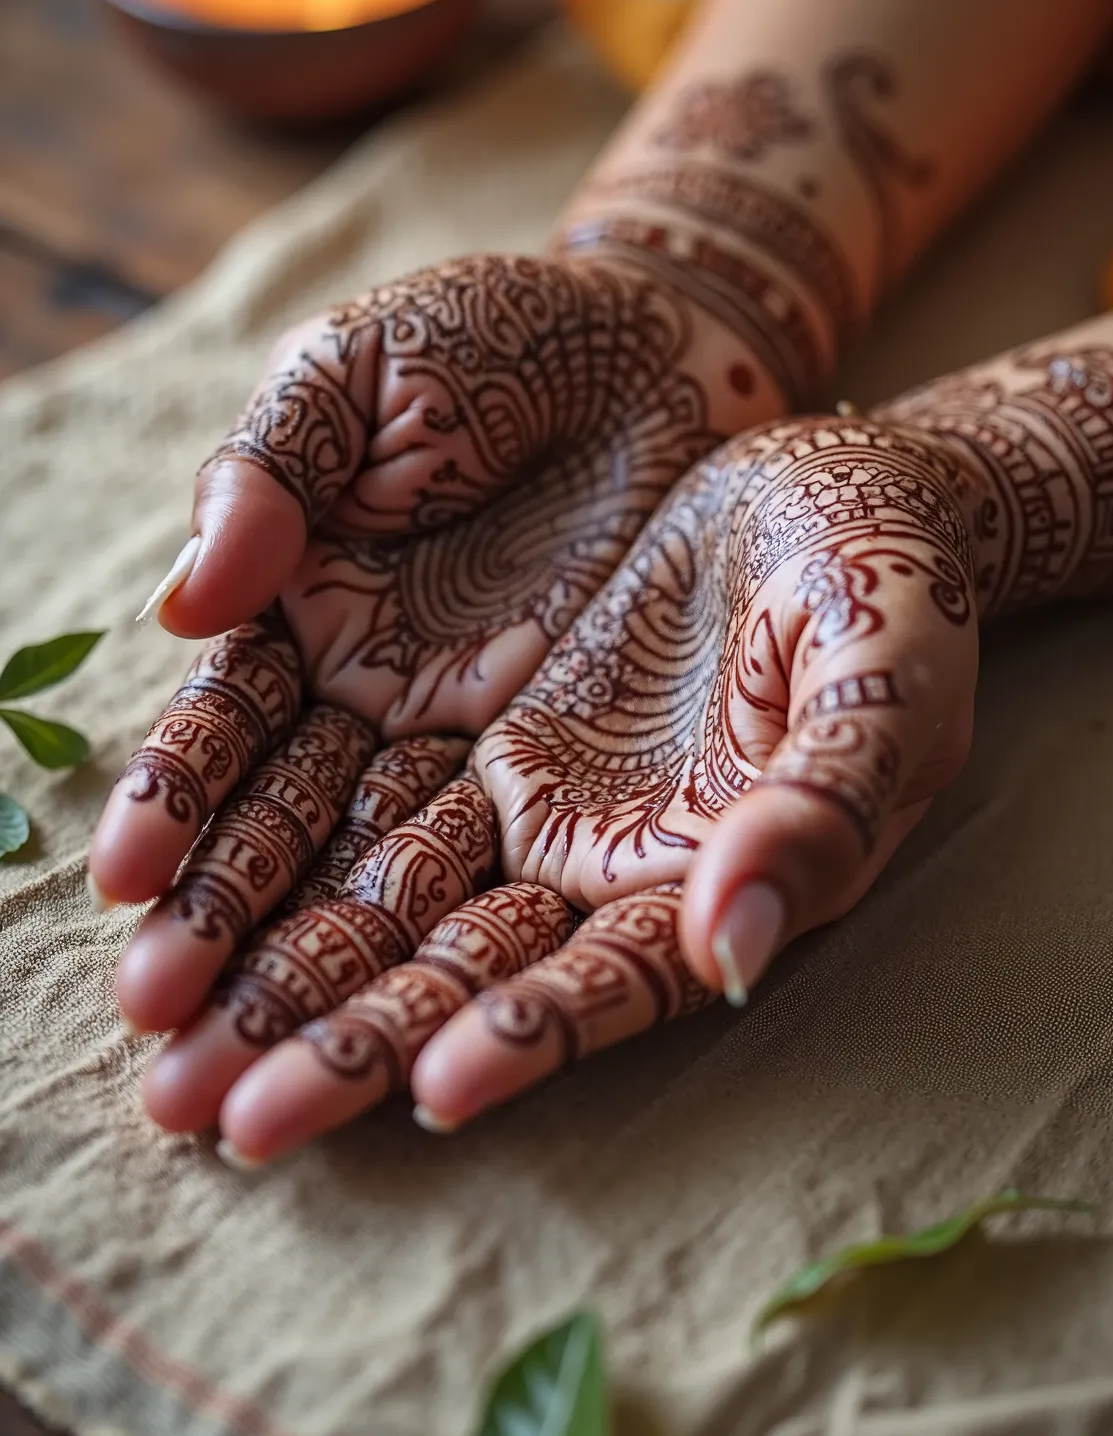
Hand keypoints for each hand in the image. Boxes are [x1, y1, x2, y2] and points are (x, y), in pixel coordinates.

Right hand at [91, 252, 772, 1036]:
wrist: (660, 337)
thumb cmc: (491, 336)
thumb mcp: (356, 371)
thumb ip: (268, 471)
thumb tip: (190, 602)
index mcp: (296, 601)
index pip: (227, 727)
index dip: (180, 806)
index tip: (130, 892)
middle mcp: (367, 690)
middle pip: (290, 836)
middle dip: (229, 949)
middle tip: (171, 1073)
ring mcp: (463, 731)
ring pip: (381, 872)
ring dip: (319, 981)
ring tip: (253, 1099)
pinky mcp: (564, 753)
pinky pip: (504, 854)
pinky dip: (455, 940)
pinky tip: (409, 1035)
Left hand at [158, 410, 978, 1160]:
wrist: (839, 490)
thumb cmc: (895, 588)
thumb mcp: (886, 678)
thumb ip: (825, 806)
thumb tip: (737, 950)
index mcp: (726, 876)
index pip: (617, 976)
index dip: (534, 1028)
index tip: (437, 1086)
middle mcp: (619, 868)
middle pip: (473, 970)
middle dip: (353, 1045)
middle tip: (227, 1124)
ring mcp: (548, 807)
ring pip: (402, 905)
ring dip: (292, 979)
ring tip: (172, 1064)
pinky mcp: (497, 742)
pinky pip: (382, 809)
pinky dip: (299, 861)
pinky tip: (199, 920)